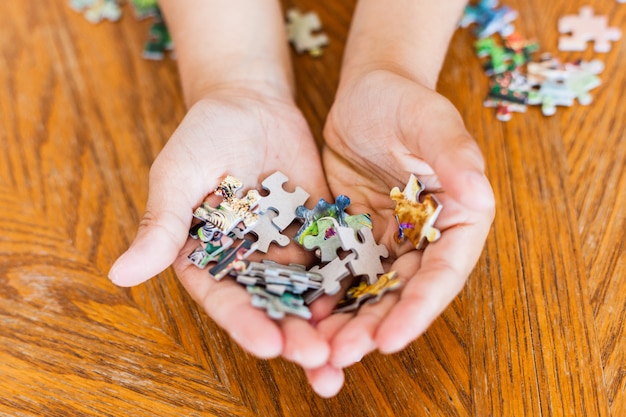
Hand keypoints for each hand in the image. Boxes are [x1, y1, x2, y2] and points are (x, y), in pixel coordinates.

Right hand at [108, 86, 332, 369]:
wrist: (251, 105)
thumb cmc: (204, 136)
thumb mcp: (178, 176)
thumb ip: (161, 225)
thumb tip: (118, 274)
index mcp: (208, 260)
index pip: (225, 299)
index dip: (245, 323)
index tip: (267, 345)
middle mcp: (249, 264)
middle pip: (272, 306)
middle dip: (294, 335)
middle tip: (318, 359)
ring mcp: (287, 250)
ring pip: (308, 294)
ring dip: (328, 323)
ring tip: (349, 350)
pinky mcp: (319, 231)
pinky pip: (337, 259)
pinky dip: (352, 281)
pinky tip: (372, 300)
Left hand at [305, 69, 494, 395]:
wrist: (366, 92)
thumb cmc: (405, 100)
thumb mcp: (432, 121)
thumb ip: (456, 156)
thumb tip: (480, 195)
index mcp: (458, 220)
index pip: (443, 273)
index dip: (419, 309)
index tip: (390, 339)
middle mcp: (426, 239)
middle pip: (403, 292)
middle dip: (373, 326)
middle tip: (341, 354)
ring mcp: (389, 240)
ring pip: (369, 290)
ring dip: (346, 321)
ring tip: (318, 348)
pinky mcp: (355, 236)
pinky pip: (340, 271)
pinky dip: (325, 294)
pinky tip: (302, 312)